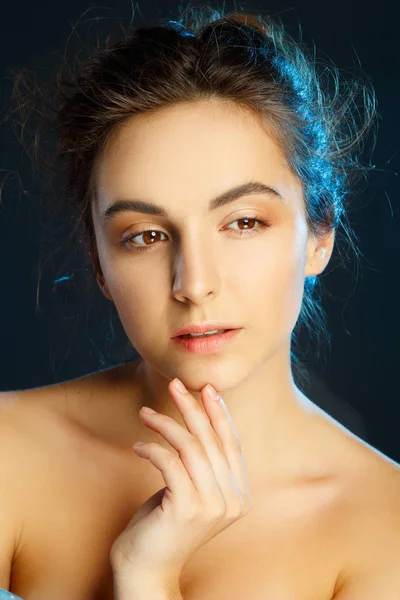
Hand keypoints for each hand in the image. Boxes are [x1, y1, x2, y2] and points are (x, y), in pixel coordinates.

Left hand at [110, 377, 251, 588]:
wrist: (146, 568)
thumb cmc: (164, 524)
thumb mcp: (191, 490)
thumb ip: (203, 465)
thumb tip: (199, 419)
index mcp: (239, 496)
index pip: (232, 444)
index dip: (220, 414)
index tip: (206, 388)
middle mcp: (232, 501)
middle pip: (212, 440)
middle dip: (192, 407)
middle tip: (174, 385)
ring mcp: (212, 506)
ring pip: (191, 448)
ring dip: (165, 424)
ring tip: (144, 413)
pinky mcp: (186, 509)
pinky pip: (169, 463)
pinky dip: (152, 448)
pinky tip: (138, 446)